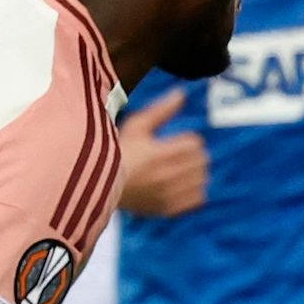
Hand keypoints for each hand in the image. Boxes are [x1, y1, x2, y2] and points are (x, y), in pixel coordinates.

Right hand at [117, 89, 207, 216]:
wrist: (100, 185)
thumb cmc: (118, 151)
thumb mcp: (136, 126)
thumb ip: (161, 110)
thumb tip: (182, 93)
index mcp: (158, 154)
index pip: (195, 143)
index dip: (187, 140)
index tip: (175, 142)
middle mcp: (165, 177)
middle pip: (202, 160)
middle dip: (193, 154)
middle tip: (178, 154)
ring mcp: (168, 196)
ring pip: (202, 179)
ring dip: (195, 172)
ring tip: (178, 169)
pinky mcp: (169, 210)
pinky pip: (198, 198)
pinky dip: (194, 191)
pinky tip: (180, 185)